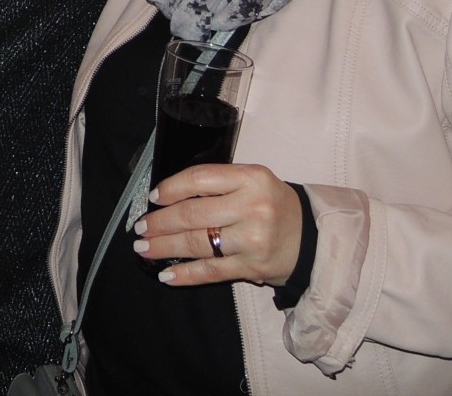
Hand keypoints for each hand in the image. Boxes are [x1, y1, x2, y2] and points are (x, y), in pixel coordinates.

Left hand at [133, 163, 301, 287]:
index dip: (171, 188)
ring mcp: (253, 240)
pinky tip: (166, 274)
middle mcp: (252, 207)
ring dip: (165, 248)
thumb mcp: (252, 180)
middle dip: (160, 222)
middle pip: (193, 214)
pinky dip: (186, 274)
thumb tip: (168, 196)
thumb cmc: (272, 203)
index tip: (153, 198)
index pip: (200, 179)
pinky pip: (211, 271)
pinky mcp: (252, 268)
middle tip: (140, 228)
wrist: (311, 237)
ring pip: (197, 244)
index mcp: (251, 178)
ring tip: (144, 248)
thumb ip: (217, 183)